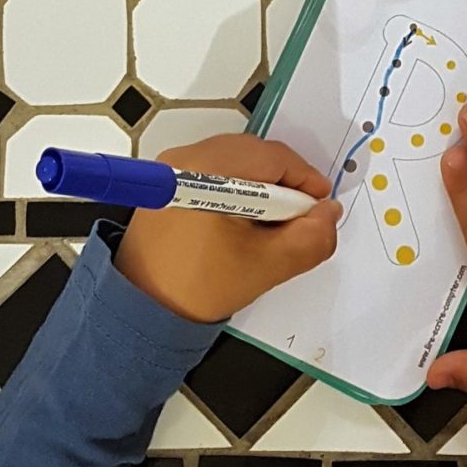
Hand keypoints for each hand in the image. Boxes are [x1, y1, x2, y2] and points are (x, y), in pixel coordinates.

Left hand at [114, 134, 341, 322]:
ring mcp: (172, 167)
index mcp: (209, 170)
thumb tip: (329, 213)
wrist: (137, 311)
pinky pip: (217, 172)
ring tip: (270, 225)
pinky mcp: (166, 182)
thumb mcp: (266, 266)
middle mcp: (187, 157)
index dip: (306, 181)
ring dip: (262, 187)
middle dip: (284, 184)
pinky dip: (239, 190)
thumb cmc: (198, 286)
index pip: (275, 158)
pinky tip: (243, 223)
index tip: (319, 209)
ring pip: (238, 162)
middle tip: (297, 219)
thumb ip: (310, 238)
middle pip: (256, 155)